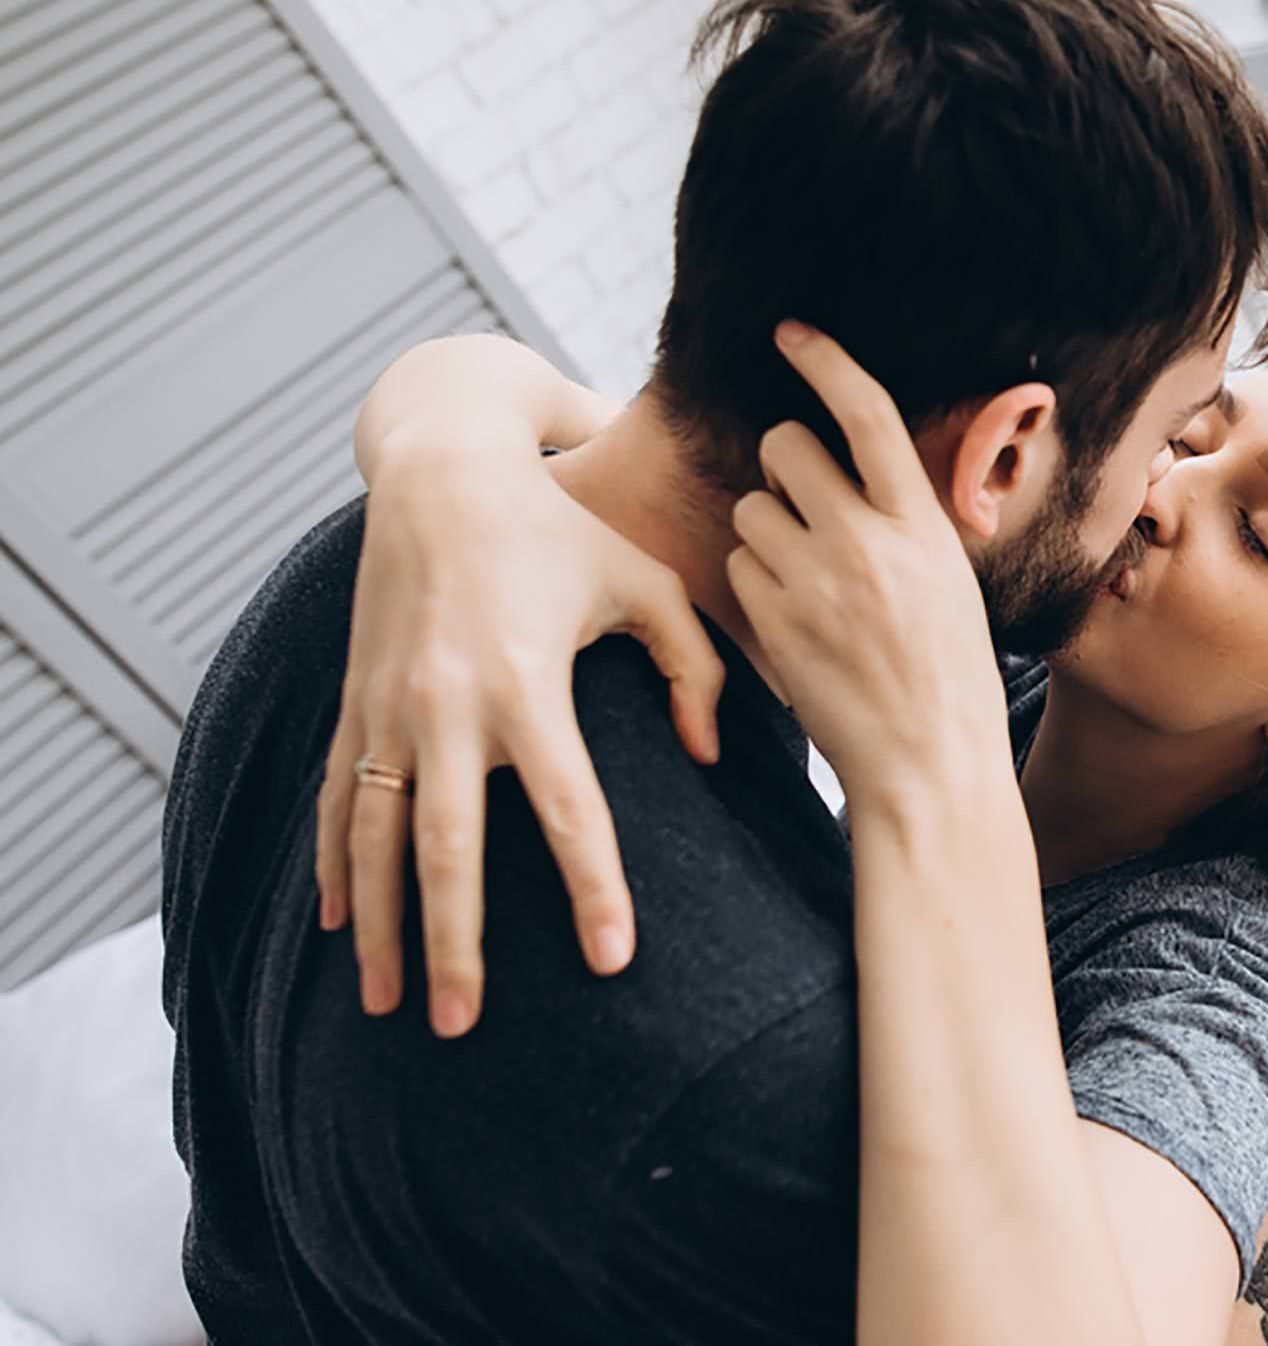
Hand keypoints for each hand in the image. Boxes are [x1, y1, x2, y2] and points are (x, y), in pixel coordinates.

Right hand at [318, 432, 725, 1036]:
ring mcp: (387, 707)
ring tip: (386, 1004)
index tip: (612, 959)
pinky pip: (336, 799)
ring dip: (379, 926)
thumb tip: (709, 754)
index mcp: (526, 680)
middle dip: (452, 942)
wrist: (440, 469)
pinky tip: (339, 925)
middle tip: (463, 1023)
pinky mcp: (354, 701)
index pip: (567, 806)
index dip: (593, 887)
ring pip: (374, 839)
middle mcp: (445, 703)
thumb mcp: (644, 582)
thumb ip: (694, 666)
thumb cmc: (559, 529)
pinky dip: (333, 866)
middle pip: (447, 849)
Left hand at [728, 324, 1012, 806]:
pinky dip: (757, 584)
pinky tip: (795, 620)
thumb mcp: (949, 579)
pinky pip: (740, 568)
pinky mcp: (776, 623)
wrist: (931, 765)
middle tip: (802, 502)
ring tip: (809, 581)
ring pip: (753, 509)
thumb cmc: (948, 675)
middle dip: (783, 462)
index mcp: (923, 521)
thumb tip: (856, 473)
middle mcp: (868, 539)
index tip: (792, 332)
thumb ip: (903, 521)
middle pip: (786, 447)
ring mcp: (816, 581)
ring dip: (768, 531)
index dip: (826, 359)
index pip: (867, 411)